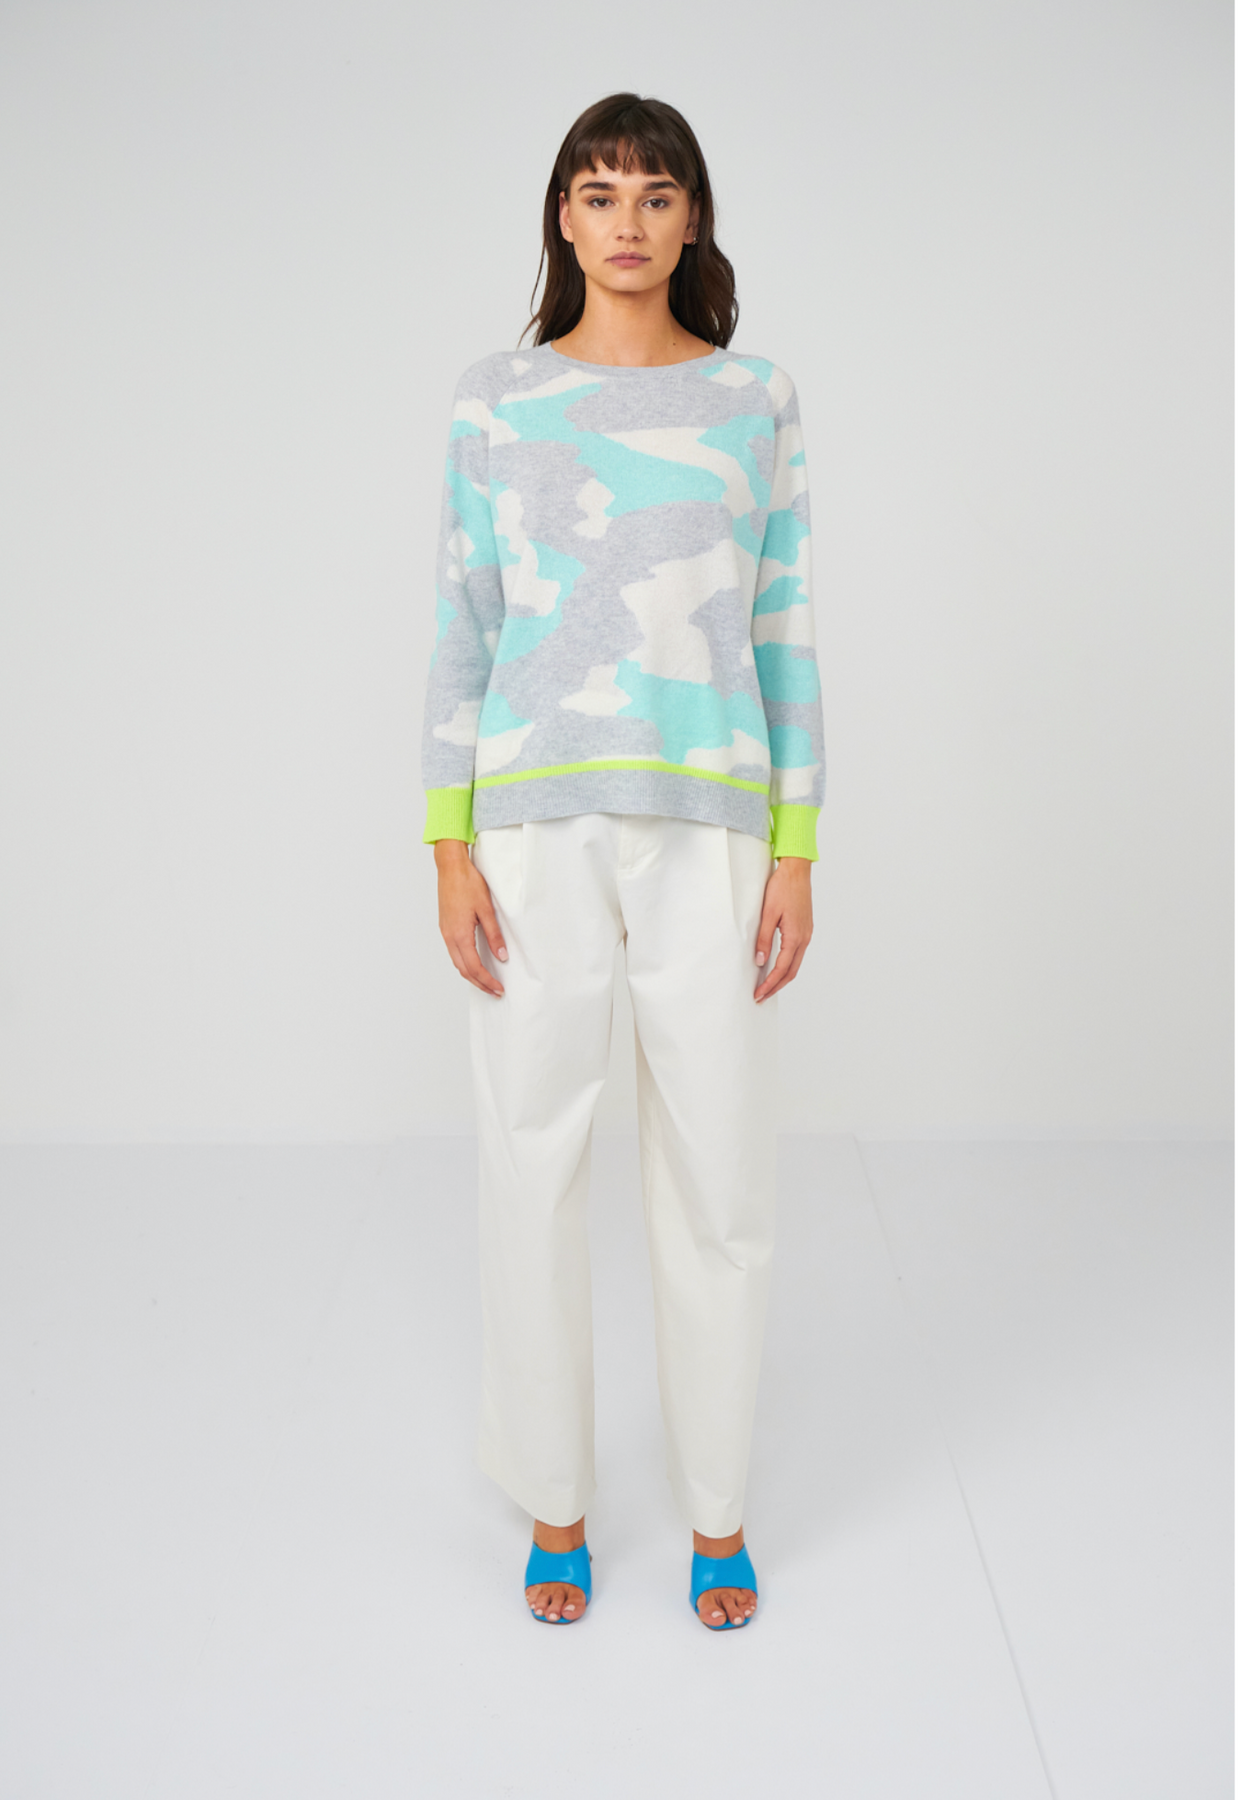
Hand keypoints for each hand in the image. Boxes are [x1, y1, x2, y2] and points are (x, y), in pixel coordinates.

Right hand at [434, 840, 506, 995]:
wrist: (450, 867)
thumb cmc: (467, 883)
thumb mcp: (486, 910)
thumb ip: (494, 935)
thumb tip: (501, 956)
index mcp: (460, 934)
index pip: (474, 967)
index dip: (487, 981)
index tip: (498, 989)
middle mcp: (449, 936)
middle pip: (463, 970)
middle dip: (479, 983)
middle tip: (495, 991)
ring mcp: (445, 932)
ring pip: (457, 962)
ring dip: (471, 975)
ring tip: (486, 981)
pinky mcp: (445, 926)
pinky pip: (454, 952)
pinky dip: (465, 963)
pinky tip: (474, 962)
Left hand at [753, 857, 812, 1001]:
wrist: (797, 870)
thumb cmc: (782, 887)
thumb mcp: (768, 913)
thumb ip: (764, 939)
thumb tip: (761, 961)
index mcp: (795, 937)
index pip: (781, 969)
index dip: (770, 984)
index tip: (758, 993)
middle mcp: (804, 938)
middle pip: (791, 972)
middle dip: (776, 986)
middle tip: (761, 996)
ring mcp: (807, 934)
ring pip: (796, 964)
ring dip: (782, 978)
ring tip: (768, 986)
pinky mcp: (805, 929)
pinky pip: (798, 954)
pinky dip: (788, 965)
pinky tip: (778, 967)